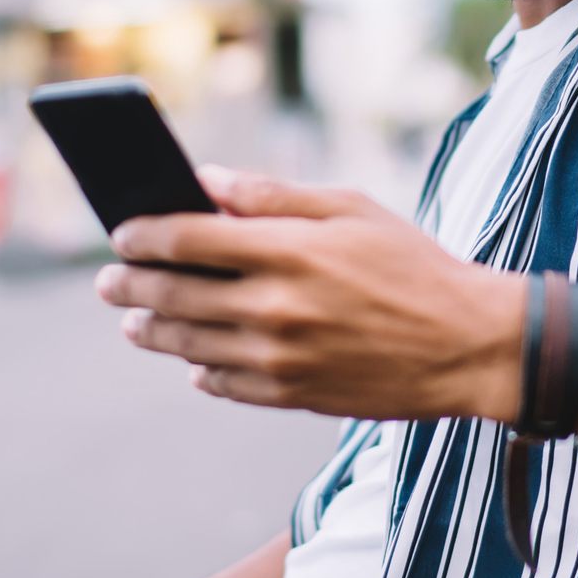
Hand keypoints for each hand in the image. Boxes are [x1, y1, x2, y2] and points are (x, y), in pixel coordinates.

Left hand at [96, 166, 523, 421]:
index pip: (188, 238)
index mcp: (289, 249)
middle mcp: (276, 306)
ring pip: (190, 345)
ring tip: (136, 323)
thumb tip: (208, 182)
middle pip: (176, 295)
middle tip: (110, 283)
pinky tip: (193, 361)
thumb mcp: (352, 209)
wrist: (468, 345)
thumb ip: (275, 196)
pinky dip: (201, 371)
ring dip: (153, 331)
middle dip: (132, 286)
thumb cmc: (413, 265)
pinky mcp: (292, 395)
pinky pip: (225, 384)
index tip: (123, 233)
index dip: (144, 234)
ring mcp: (280, 358)